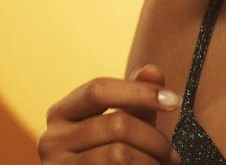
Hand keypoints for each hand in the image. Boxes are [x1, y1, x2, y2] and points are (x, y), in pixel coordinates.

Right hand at [37, 64, 180, 163]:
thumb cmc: (107, 155)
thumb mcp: (122, 122)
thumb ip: (137, 97)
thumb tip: (153, 70)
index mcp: (62, 112)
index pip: (98, 89)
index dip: (140, 92)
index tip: (174, 100)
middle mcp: (52, 138)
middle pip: (117, 124)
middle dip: (155, 139)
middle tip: (172, 152)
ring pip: (120, 154)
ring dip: (151, 160)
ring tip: (164, 163)